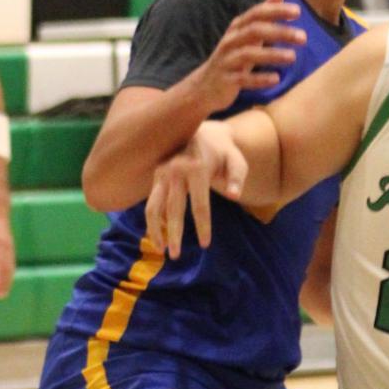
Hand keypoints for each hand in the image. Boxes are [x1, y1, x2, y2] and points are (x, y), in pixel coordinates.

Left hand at [0, 200, 15, 297]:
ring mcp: (10, 248)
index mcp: (1, 241)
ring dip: (8, 281)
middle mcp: (8, 246)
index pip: (1, 261)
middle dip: (5, 282)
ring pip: (10, 267)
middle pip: (8, 268)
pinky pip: (10, 264)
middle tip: (1, 295)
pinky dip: (9, 275)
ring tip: (3, 294)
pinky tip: (6, 283)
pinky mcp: (9, 248)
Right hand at [144, 121, 247, 259]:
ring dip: (155, 230)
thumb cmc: (224, 152)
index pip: (199, 205)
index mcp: (197, 167)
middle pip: (173, 209)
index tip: (205, 245)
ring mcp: (162, 172)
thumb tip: (235, 195)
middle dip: (174, 234)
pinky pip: (151, 202)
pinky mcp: (156, 175)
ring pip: (153, 206)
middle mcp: (175, 170)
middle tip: (175, 257)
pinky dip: (152, 221)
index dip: (203, 226)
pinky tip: (158, 237)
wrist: (202, 132)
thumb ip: (237, 177)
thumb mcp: (237, 161)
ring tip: (161, 250)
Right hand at [197, 0, 304, 109]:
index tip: (298, 11)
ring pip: (248, 54)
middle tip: (303, 37)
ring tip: (293, 57)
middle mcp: (231, 41)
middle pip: (255, 31)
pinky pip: (243, 79)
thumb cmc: (233, 57)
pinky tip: (276, 79)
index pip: (257, 13)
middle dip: (279, 32)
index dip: (276, 10)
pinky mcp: (226, 80)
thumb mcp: (247, 34)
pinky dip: (259, 79)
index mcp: (238, 28)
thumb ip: (263, 15)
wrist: (204, 87)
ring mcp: (227, 60)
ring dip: (272, 54)